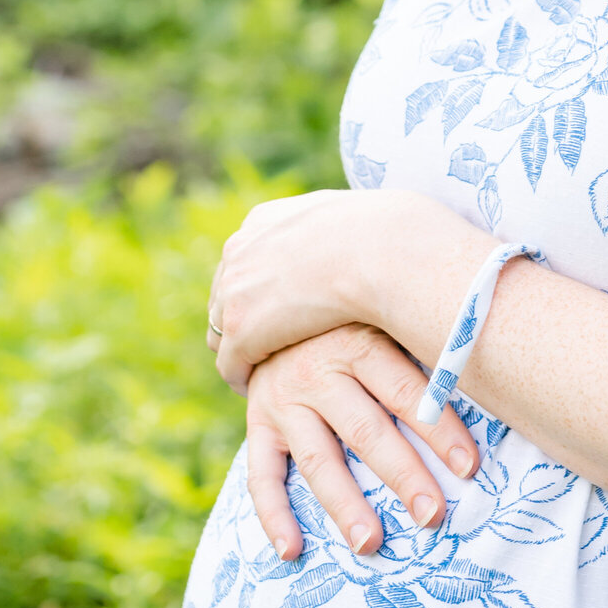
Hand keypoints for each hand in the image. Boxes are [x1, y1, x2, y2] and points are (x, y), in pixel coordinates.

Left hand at [208, 187, 478, 391]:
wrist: (381, 252)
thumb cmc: (384, 235)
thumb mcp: (346, 218)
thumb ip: (329, 228)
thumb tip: (351, 235)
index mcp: (263, 221)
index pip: (246, 261)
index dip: (261, 289)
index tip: (278, 310)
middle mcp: (240, 249)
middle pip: (226, 295)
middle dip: (243, 319)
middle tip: (268, 346)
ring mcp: (235, 289)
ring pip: (223, 330)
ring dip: (242, 350)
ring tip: (263, 371)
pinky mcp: (240, 329)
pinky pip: (231, 364)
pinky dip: (244, 378)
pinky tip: (263, 390)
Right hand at [246, 326, 480, 559]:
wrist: (274, 303)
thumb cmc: (352, 318)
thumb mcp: (383, 317)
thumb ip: (421, 344)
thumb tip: (494, 379)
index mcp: (360, 341)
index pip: (405, 391)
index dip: (439, 429)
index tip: (469, 467)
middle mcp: (319, 370)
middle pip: (366, 430)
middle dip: (402, 476)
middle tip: (432, 516)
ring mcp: (283, 399)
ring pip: (318, 458)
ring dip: (344, 505)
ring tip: (371, 544)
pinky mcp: (257, 421)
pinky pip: (260, 474)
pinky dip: (273, 515)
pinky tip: (292, 551)